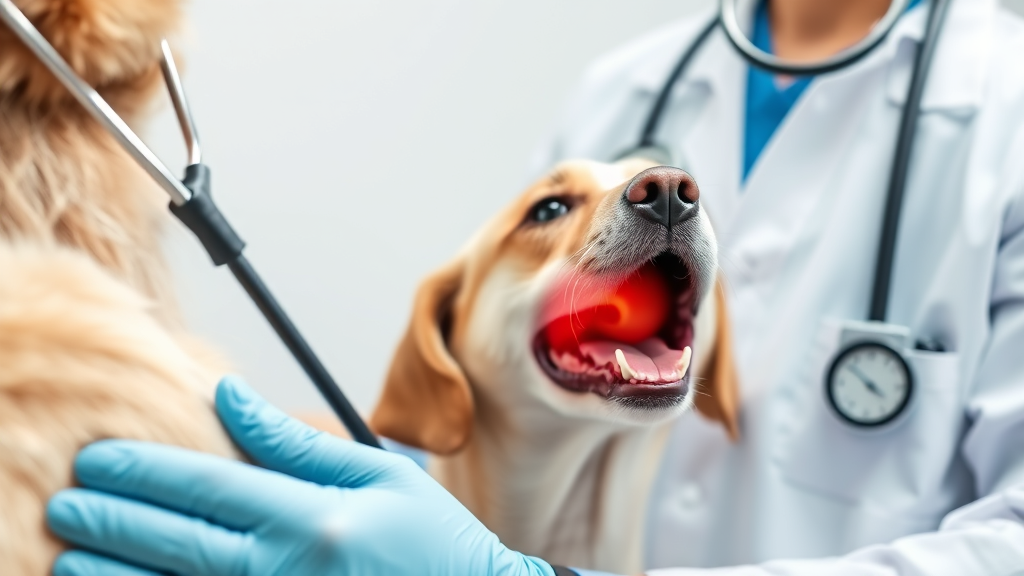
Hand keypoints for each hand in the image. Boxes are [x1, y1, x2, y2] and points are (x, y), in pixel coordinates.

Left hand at [47, 376, 553, 575]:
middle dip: (110, 521)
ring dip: (115, 575)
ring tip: (68, 558)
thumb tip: (231, 398)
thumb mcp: (378, 478)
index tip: (96, 459)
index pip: (207, 488)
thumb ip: (298, 443)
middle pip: (176, 542)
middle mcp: (284, 570)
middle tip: (66, 502)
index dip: (144, 472)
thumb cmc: (432, 545)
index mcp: (311, 520)